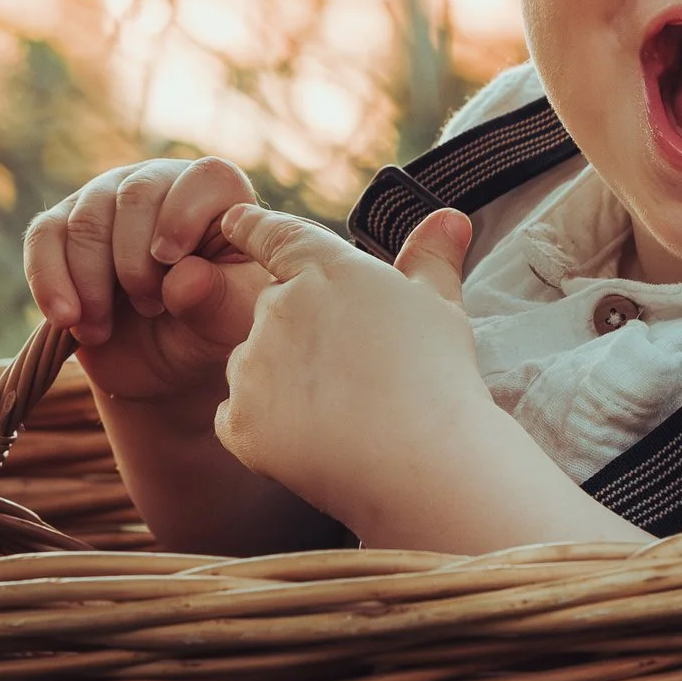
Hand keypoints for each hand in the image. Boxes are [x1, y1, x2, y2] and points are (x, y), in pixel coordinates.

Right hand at [24, 155, 269, 412]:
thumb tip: (186, 278)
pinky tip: (66, 318)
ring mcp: (106, 201)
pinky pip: (43, 237)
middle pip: (135, 197)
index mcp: (218, 198)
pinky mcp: (63, 229)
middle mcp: (161, 185)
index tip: (173, 265)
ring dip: (92, 283)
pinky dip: (49, 281)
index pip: (204, 178)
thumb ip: (220, 301)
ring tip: (104, 328)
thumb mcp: (228, 326)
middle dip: (135, 264)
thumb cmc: (207, 332)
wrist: (161, 366)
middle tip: (150, 308)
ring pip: (85, 220)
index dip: (184, 218)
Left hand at [210, 201, 640, 551]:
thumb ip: (431, 260)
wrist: (423, 461)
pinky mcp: (240, 420)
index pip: (276, 237)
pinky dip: (266, 431)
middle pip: (274, 314)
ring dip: (281, 384)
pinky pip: (239, 418)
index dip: (252, 226)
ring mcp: (253, 364)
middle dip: (300, 337)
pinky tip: (312, 443)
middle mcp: (278, 307)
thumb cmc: (439, 381)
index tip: (232, 221)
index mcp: (326, 271)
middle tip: (353, 375)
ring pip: (254, 367)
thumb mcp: (440, 308)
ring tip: (343, 415)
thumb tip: (449, 219)